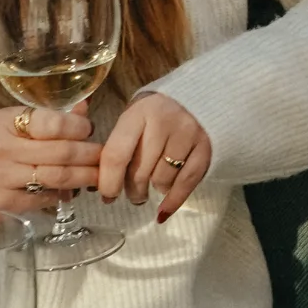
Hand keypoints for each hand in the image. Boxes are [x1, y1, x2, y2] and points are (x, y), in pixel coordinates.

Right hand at [0, 102, 100, 212]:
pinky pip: (41, 200)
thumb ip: (46, 119)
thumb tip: (86, 108)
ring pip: (55, 177)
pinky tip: (69, 193)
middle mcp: (1, 149)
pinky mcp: (0, 206)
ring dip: (82, 177)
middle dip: (89, 155)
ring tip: (97, 176)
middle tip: (106, 158)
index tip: (90, 131)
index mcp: (4, 123)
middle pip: (60, 151)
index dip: (78, 127)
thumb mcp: (6, 128)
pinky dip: (60, 196)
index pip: (51, 121)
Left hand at [96, 91, 212, 220]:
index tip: (108, 196)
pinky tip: (163, 210)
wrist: (199, 96)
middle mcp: (164, 121)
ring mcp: (187, 133)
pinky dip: (173, 201)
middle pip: (140, 171)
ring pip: (162, 179)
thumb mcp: (134, 119)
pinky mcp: (205, 147)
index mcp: (139, 113)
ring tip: (154, 184)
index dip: (109, 181)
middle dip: (133, 190)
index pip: (117, 154)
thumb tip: (102, 189)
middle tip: (133, 194)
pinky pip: (186, 183)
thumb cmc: (156, 113)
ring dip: (155, 188)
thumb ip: (119, 147)